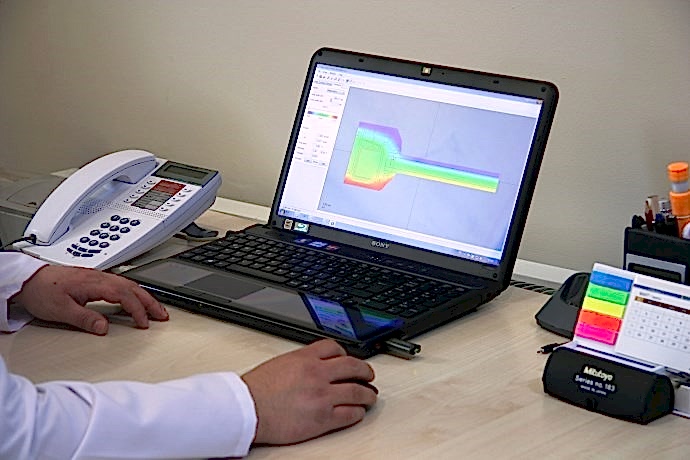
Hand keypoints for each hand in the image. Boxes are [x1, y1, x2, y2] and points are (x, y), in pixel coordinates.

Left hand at [9, 265, 167, 334]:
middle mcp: (99, 277)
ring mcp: (98, 276)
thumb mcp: (61, 310)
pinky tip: (134, 299)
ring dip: (144, 296)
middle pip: (133, 287)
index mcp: (94, 284)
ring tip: (154, 309)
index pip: (125, 296)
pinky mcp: (95, 279)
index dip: (138, 310)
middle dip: (150, 302)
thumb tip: (104, 327)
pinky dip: (133, 292)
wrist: (28, 279)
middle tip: (162, 315)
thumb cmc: (42, 291)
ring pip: (129, 284)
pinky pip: (121, 283)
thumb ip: (85, 319)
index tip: (145, 323)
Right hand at [241, 339, 377, 444]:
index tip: (348, 359)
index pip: (334, 348)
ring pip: (358, 391)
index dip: (345, 354)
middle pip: (353, 366)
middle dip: (365, 371)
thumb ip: (299, 363)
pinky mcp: (323, 418)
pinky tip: (358, 412)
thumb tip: (310, 366)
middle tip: (368, 375)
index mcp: (305, 358)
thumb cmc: (255, 390)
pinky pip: (350, 413)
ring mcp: (322, 395)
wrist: (246, 410)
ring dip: (367, 393)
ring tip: (369, 396)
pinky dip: (358, 412)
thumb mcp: (279, 364)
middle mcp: (317, 373)